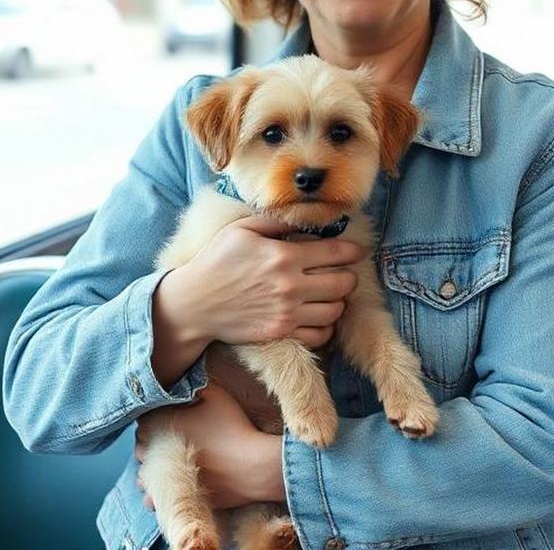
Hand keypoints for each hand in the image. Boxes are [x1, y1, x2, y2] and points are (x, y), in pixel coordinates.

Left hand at [135, 384, 283, 509]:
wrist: (253, 466)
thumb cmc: (235, 428)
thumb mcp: (216, 396)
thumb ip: (195, 385)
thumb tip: (184, 379)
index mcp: (163, 425)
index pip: (142, 422)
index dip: (150, 421)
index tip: (161, 421)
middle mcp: (158, 451)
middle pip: (140, 448)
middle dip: (148, 444)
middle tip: (165, 441)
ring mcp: (166, 477)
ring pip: (142, 476)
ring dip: (149, 470)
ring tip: (165, 465)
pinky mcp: (178, 497)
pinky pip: (152, 500)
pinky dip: (154, 495)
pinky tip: (166, 487)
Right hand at [160, 216, 365, 348]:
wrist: (194, 303)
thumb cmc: (216, 260)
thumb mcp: (242, 229)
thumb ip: (277, 222)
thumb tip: (306, 218)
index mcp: (284, 256)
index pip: (335, 253)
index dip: (353, 251)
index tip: (359, 251)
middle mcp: (291, 286)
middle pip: (343, 284)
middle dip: (349, 277)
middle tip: (344, 273)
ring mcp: (287, 313)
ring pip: (335, 310)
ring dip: (338, 301)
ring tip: (331, 295)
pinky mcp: (281, 333)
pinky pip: (320, 335)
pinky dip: (326, 327)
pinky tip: (319, 316)